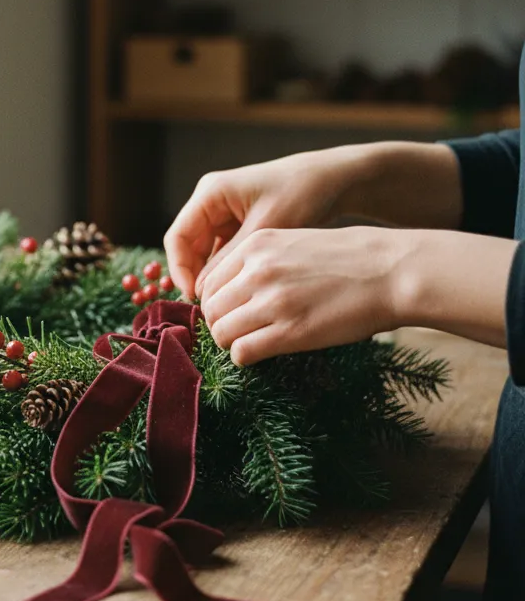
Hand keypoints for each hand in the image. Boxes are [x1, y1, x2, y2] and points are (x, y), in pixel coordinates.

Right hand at [164, 143, 461, 298]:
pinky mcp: (240, 223)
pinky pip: (222, 252)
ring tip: (224, 304)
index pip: (177, 237)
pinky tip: (240, 292)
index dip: (180, 270)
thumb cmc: (303, 195)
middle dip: (194, 277)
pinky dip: (227, 271)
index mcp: (211, 194)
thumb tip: (201, 292)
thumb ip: (230, 259)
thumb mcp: (266, 229)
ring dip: (210, 277)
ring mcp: (225, 212)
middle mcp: (212, 201)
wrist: (338, 179)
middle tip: (208, 309)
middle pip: (187, 246)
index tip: (194, 298)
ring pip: (203, 252)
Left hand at [198, 226, 400, 364]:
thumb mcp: (293, 243)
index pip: (208, 281)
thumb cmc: (347, 259)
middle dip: (219, 323)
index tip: (228, 312)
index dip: (215, 302)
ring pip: (220, 331)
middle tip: (237, 331)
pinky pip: (242, 351)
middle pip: (210, 308)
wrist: (391, 271)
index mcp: (256, 245)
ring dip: (230, 342)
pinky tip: (260, 353)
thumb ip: (258, 262)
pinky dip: (244, 357)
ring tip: (249, 342)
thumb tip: (231, 291)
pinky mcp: (291, 331)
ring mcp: (273, 301)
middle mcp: (257, 270)